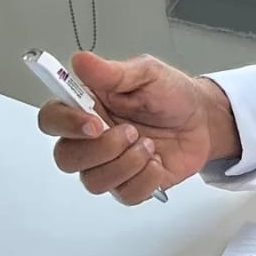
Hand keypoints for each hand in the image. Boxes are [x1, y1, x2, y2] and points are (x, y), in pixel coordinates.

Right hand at [36, 51, 239, 204]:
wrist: (204, 119)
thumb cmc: (173, 95)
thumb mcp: (148, 74)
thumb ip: (113, 73)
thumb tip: (80, 61)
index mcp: (89, 108)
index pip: (51, 120)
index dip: (65, 124)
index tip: (93, 122)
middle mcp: (92, 139)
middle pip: (66, 158)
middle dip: (101, 149)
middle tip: (131, 132)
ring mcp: (109, 165)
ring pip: (93, 181)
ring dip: (127, 162)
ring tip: (150, 144)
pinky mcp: (130, 184)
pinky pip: (124, 195)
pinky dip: (146, 179)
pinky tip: (157, 162)